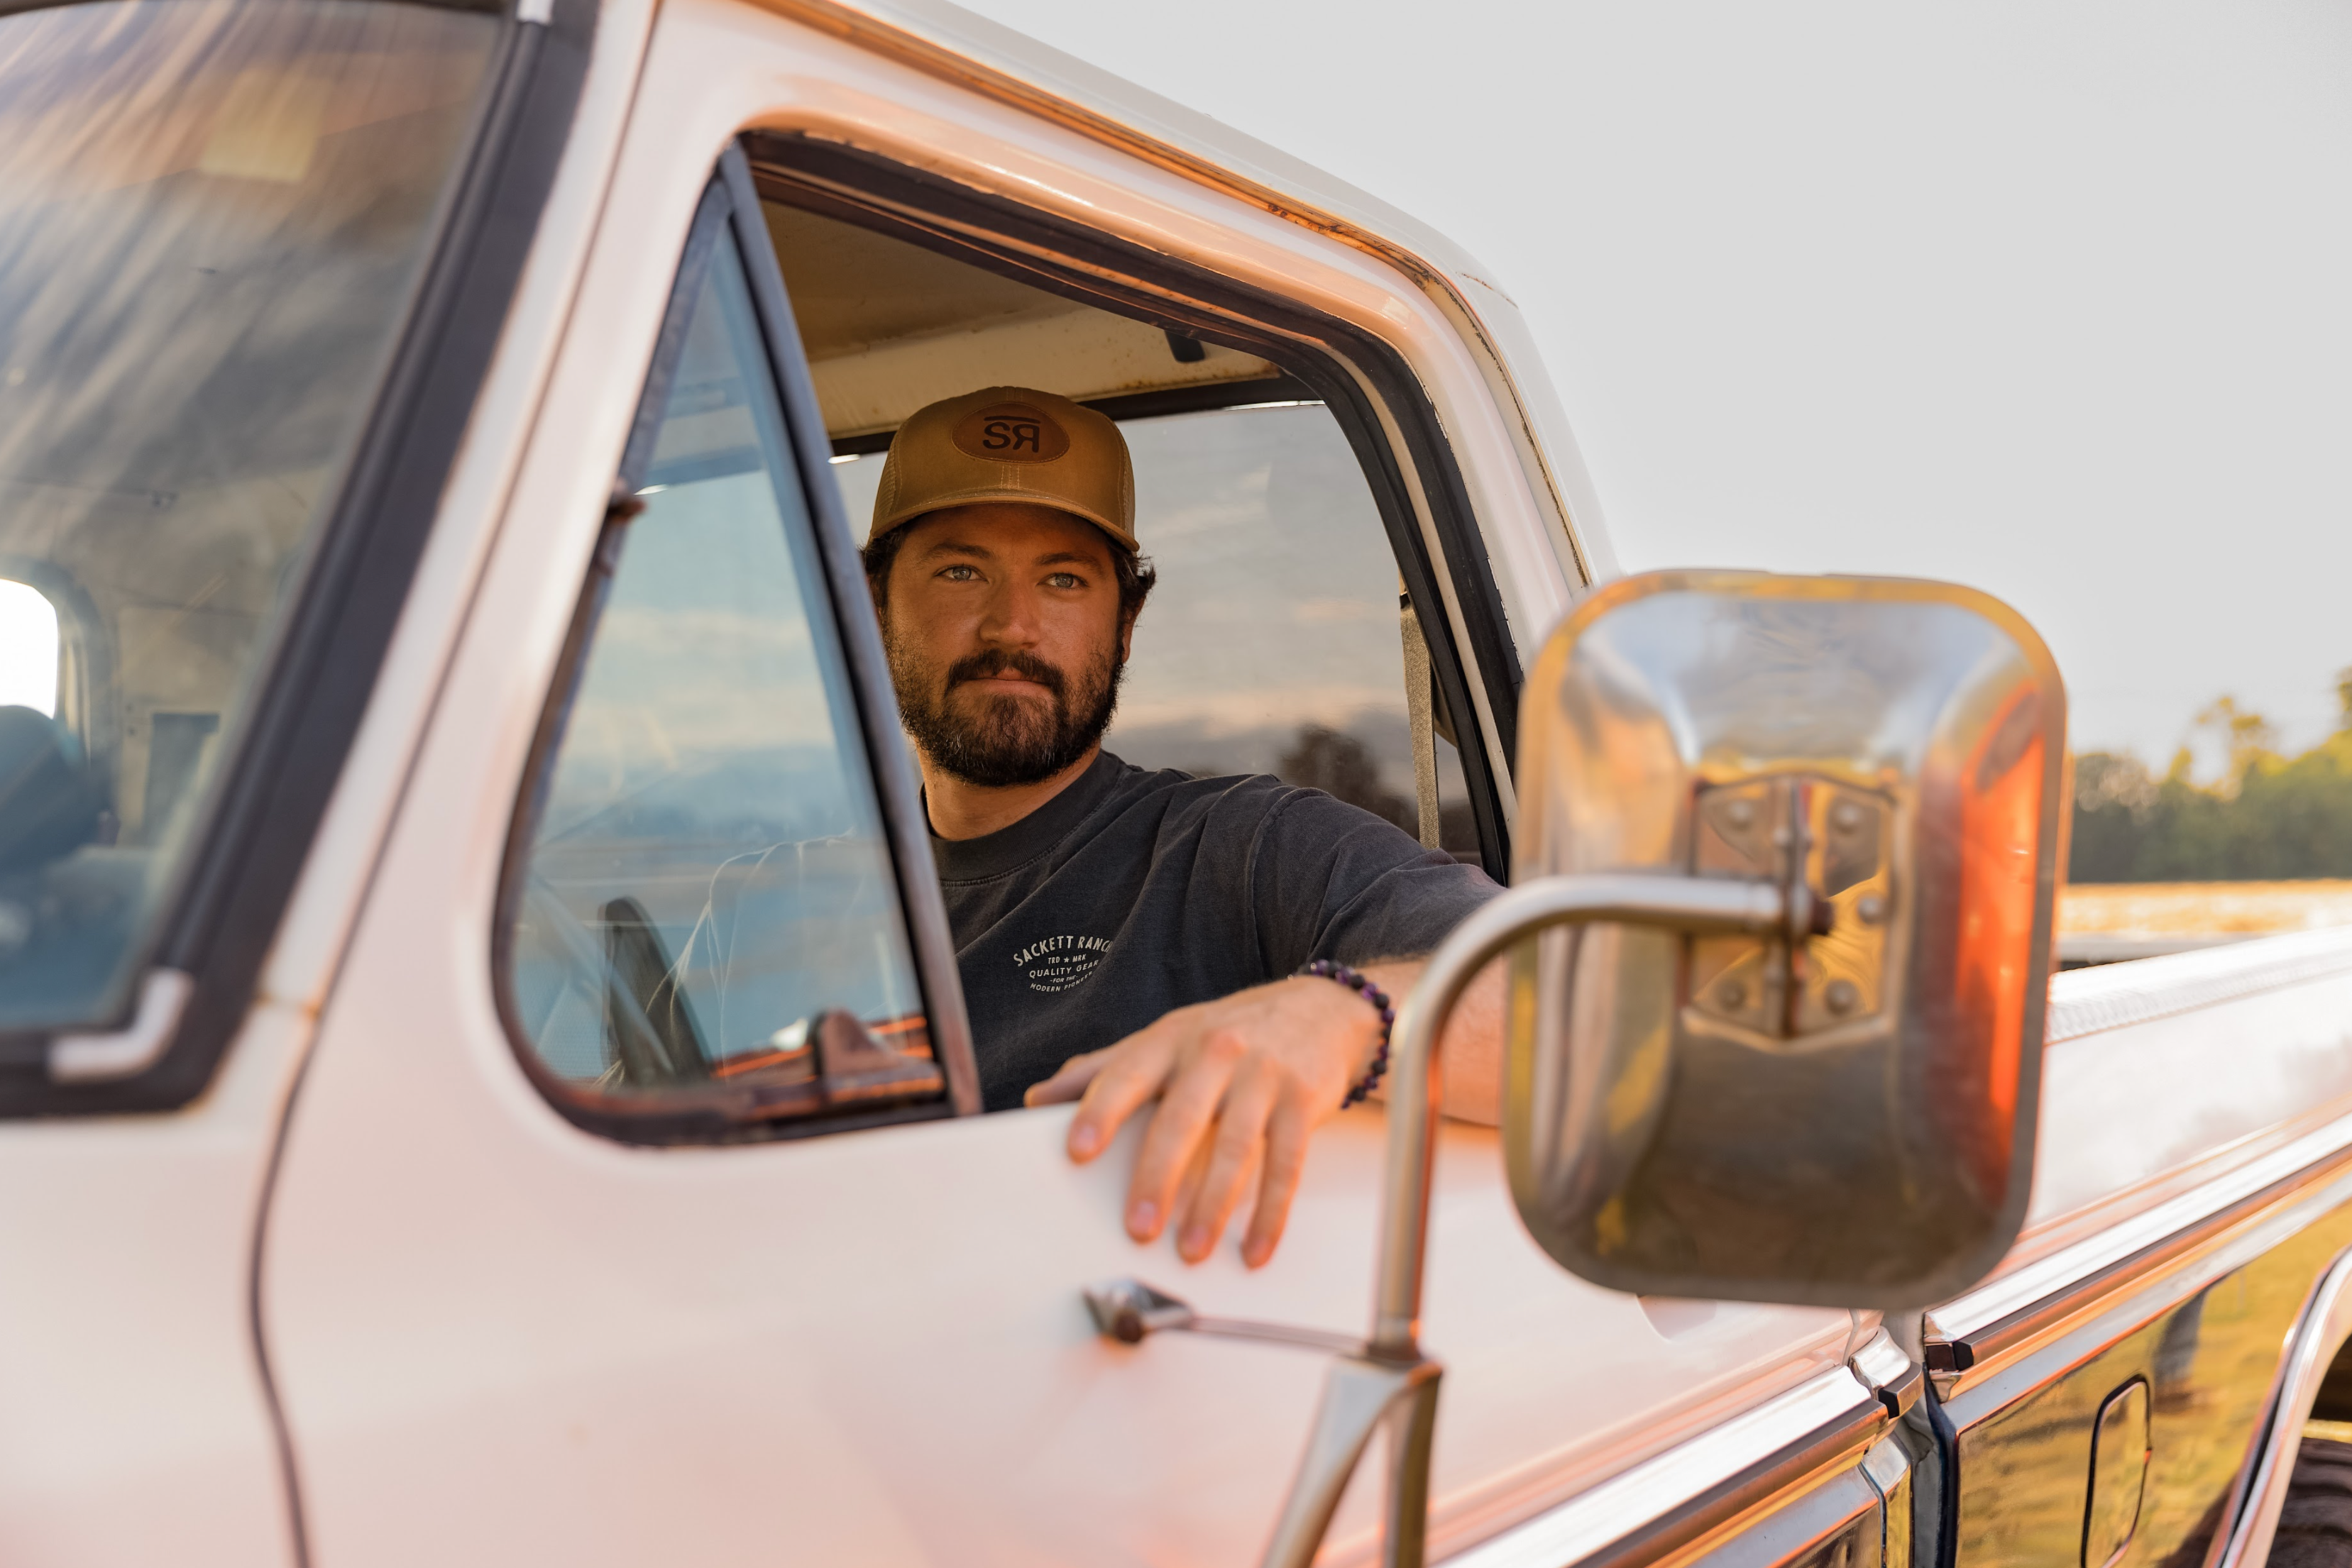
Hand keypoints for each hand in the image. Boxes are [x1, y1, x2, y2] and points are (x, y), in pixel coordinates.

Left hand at [1023, 975, 1381, 1267]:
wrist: (1321, 1010)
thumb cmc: (1229, 1032)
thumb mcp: (1165, 1038)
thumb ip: (1104, 1068)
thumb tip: (1038, 1100)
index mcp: (1170, 1040)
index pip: (1128, 1075)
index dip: (1101, 1111)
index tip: (1078, 1150)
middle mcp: (1215, 1053)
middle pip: (1182, 1119)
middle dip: (1157, 1176)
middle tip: (1138, 1227)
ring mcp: (1263, 1076)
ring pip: (1236, 1147)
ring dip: (1213, 1205)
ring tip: (1191, 1249)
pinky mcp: (1303, 1101)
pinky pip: (1288, 1164)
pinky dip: (1272, 1212)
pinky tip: (1255, 1248)